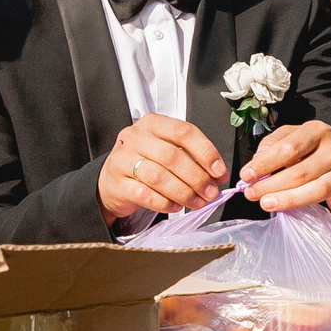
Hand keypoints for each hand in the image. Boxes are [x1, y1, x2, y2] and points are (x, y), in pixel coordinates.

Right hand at [98, 113, 228, 221]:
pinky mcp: (117, 184)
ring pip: (158, 176)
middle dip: (196, 177)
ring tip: (197, 202)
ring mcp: (122, 160)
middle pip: (172, 156)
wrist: (111, 181)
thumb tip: (219, 175)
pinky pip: (145, 195)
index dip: (205, 152)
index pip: (183, 132)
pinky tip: (175, 206)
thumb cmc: (144, 162)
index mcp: (152, 124)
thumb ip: (193, 158)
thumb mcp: (166, 151)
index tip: (218, 171)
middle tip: (210, 192)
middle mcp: (135, 137)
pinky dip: (164, 203)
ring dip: (183, 192)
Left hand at [240, 121, 330, 220]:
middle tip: (251, 194)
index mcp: (317, 132)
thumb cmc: (318, 148)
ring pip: (319, 188)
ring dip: (291, 199)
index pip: (288, 148)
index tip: (246, 175)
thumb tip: (258, 158)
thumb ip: (275, 142)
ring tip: (267, 204)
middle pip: (300, 172)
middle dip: (271, 185)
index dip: (265, 163)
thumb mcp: (297, 135)